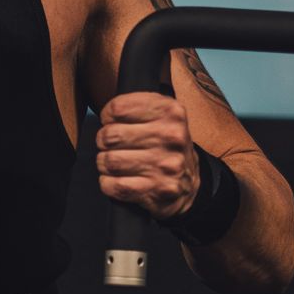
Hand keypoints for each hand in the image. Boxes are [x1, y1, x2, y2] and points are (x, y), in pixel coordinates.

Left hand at [95, 92, 199, 220]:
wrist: (189, 182)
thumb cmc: (166, 144)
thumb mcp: (161, 114)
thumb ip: (134, 104)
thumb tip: (107, 113)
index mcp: (171, 112)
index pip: (118, 108)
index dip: (108, 117)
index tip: (112, 122)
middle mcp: (171, 137)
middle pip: (110, 135)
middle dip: (104, 141)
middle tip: (110, 145)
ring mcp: (166, 165)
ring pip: (110, 161)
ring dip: (104, 163)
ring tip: (114, 163)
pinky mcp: (158, 189)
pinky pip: (115, 185)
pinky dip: (108, 183)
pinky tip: (116, 179)